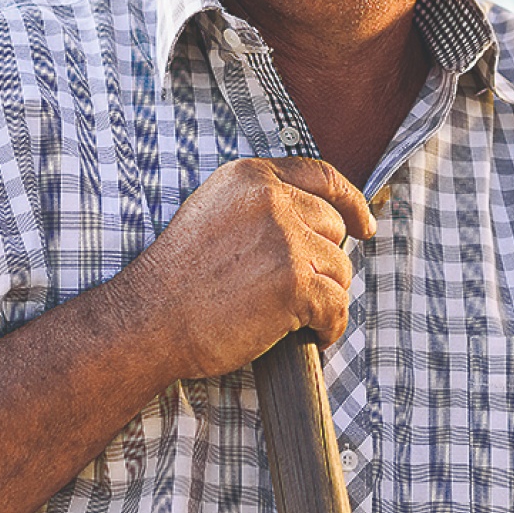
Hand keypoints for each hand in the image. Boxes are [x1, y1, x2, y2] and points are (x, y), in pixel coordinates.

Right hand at [115, 157, 376, 381]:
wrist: (148, 322)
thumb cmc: (178, 279)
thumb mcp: (213, 213)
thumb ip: (260, 204)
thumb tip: (317, 215)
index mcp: (250, 177)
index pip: (322, 176)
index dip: (351, 202)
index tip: (364, 225)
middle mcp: (271, 200)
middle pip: (334, 228)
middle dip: (321, 263)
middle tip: (290, 292)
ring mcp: (285, 240)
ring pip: (339, 270)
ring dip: (322, 297)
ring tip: (286, 315)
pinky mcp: (294, 283)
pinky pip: (338, 306)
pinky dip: (329, 327)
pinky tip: (308, 335)